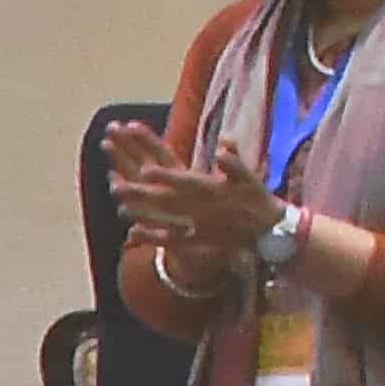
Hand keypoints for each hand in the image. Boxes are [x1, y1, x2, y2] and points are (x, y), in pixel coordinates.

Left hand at [107, 126, 276, 278]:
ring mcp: (196, 227)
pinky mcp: (195, 241)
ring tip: (119, 208)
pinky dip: (151, 238)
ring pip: (164, 221)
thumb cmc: (257, 199)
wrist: (267, 232)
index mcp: (212, 190)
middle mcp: (201, 210)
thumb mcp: (250, 177)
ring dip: (141, 215)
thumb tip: (224, 144)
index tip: (145, 169)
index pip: (185, 182)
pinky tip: (132, 233)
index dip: (165, 177)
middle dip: (142, 195)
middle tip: (117, 187)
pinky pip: (170, 241)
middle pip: (166, 201)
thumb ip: (234, 162)